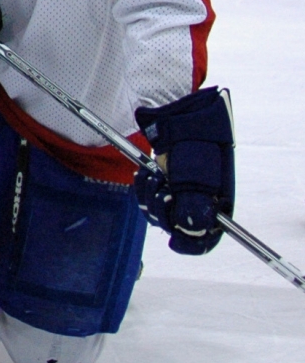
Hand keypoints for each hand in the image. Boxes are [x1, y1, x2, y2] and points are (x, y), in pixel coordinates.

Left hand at [134, 87, 233, 255]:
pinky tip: (146, 175)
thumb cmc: (193, 147)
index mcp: (217, 205)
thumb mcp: (196, 177)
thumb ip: (195, 207)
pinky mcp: (164, 184)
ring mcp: (180, 193)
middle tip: (162, 189)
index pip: (205, 238)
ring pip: (159, 214)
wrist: (179, 120)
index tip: (174, 239)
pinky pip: (148, 199)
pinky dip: (144, 189)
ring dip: (151, 197)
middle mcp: (200, 203)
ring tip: (155, 175)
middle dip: (163, 211)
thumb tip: (191, 231)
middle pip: (177, 228)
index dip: (190, 243)